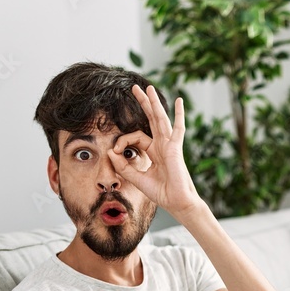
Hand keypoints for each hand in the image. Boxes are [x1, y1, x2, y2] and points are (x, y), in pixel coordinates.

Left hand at [107, 84, 206, 221]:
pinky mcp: (175, 148)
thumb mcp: (137, 178)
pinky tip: (179, 101)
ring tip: (148, 87)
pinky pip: (178, 128)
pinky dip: (179, 114)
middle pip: (151, 119)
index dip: (123, 141)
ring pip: (160, 119)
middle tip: (134, 88)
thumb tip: (110, 151)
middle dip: (142, 103)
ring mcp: (170, 145)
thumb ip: (123, 166)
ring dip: (154, 103)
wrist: (177, 203)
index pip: (136, 137)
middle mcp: (162, 146)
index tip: (116, 152)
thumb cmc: (162, 193)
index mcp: (154, 152)